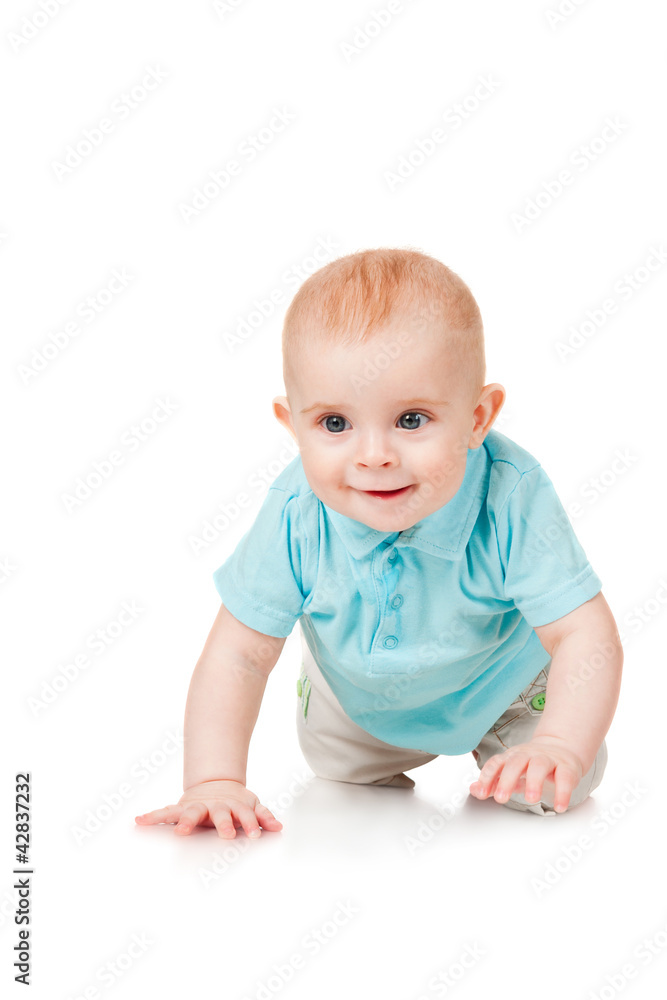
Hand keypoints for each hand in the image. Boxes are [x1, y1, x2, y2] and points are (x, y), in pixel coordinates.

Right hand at [135, 779, 282, 838]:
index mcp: (234, 806)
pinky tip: (139, 820)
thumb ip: (263, 817)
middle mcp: (215, 805)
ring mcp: (198, 806)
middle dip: (223, 824)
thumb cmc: (235, 802)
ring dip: (186, 822)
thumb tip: (278, 828)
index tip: (255, 835)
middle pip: (219, 814)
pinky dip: (153, 816)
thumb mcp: (252, 805)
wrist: (216, 785)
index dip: (250, 824)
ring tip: (180, 831)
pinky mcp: (182, 809)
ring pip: (191, 813)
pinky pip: (166, 812)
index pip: (244, 815)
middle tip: (226, 835)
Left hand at [469, 737, 584, 812]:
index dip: (488, 776)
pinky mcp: (566, 767)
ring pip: (539, 766)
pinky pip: (565, 777)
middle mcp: (528, 755)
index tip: (481, 792)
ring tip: (531, 799)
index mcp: (512, 756)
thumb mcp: (511, 771)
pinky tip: (559, 806)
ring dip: (534, 782)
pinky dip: (563, 792)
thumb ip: (494, 782)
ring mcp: (548, 759)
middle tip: (501, 798)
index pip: (497, 763)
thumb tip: (474, 790)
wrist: (561, 749)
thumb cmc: (532, 763)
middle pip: (516, 763)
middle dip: (507, 780)